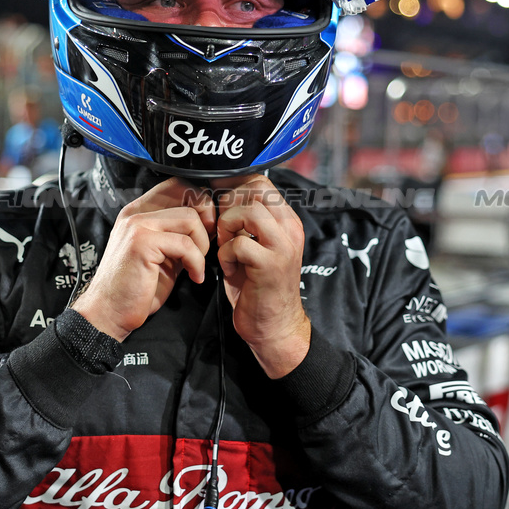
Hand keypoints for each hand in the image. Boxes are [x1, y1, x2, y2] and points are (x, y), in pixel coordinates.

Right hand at [73, 178, 214, 340]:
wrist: (109, 312)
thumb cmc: (136, 287)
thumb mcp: (162, 254)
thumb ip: (178, 234)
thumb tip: (209, 222)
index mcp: (139, 212)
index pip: (176, 185)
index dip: (200, 201)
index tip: (207, 227)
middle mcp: (136, 213)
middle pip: (188, 196)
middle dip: (207, 222)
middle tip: (205, 247)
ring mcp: (137, 226)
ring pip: (191, 219)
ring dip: (202, 246)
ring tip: (196, 265)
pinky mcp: (142, 243)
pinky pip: (186, 244)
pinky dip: (197, 263)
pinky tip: (194, 276)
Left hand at [213, 175, 310, 378]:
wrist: (274, 326)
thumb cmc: (257, 285)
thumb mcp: (254, 246)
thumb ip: (245, 221)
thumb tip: (220, 193)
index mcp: (287, 221)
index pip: (261, 182)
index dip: (233, 187)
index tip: (218, 204)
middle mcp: (291, 229)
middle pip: (255, 190)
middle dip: (228, 206)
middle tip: (222, 230)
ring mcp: (283, 246)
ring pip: (248, 211)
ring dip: (227, 228)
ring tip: (226, 248)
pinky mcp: (271, 265)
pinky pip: (239, 243)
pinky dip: (226, 255)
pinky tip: (231, 269)